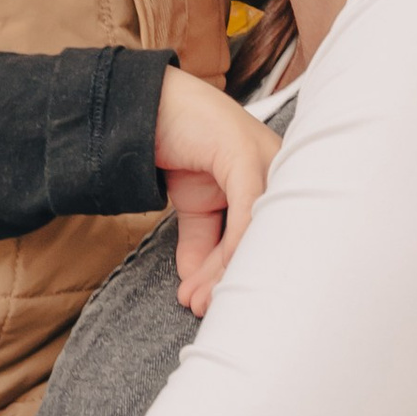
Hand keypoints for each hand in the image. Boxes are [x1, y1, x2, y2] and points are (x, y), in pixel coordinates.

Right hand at [154, 66, 282, 313]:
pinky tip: (207, 275)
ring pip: (257, 231)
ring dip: (223, 272)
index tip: (212, 306)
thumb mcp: (191, 204)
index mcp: (271, 180)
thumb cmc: (174, 144)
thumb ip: (201, 242)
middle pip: (267, 238)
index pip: (265, 238)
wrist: (139, 106)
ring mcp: (264, 159)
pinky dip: (230, 249)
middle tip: (205, 309)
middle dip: (234, 280)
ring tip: (196, 298)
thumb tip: (196, 286)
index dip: (238, 275)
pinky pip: (247, 211)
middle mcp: (277, 168)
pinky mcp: (245, 154)